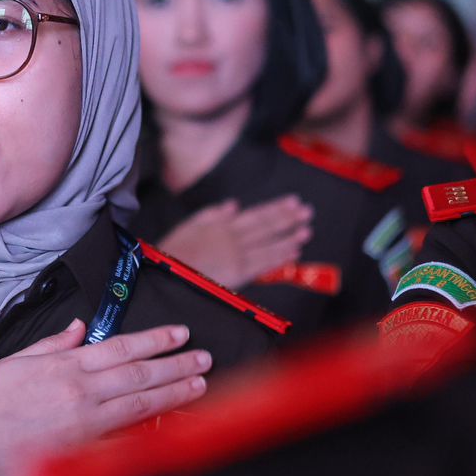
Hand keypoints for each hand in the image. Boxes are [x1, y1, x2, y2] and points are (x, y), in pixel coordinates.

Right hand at [0, 321, 209, 475]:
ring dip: (174, 393)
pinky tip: (175, 425)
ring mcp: (86, 424)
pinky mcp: (85, 454)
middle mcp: (81, 392)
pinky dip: (153, 432)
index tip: (179, 335)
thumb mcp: (16, 362)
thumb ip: (53, 344)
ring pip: (141, 404)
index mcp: (66, 367)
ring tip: (199, 384)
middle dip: (176, 364)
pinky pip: (127, 441)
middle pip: (140, 374)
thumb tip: (80, 328)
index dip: (155, 340)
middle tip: (203, 357)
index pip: (121, 348)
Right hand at [157, 195, 313, 287]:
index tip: (294, 201)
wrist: (167, 274)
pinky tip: (294, 252)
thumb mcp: (189, 225)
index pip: (255, 214)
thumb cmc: (174, 251)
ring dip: (289, 237)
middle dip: (288, 219)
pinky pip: (263, 264)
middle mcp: (233, 237)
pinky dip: (279, 257)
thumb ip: (213, 214)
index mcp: (222, 225)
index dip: (276, 208)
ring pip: (268, 244)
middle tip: (308, 212)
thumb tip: (235, 204)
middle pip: (265, 226)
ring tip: (307, 230)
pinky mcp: (238, 273)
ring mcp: (236, 255)